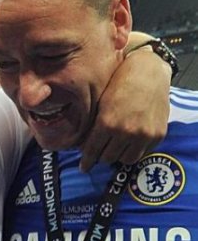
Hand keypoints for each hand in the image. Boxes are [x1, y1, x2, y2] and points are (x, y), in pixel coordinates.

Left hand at [80, 49, 170, 170]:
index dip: (86, 161)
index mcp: (107, 123)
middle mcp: (125, 132)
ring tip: (114, 148)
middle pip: (108, 158)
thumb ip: (94, 124)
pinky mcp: (157, 135)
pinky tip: (129, 142)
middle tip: (98, 151)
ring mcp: (143, 135)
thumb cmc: (119, 82)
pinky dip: (134, 150)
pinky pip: (143, 152)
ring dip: (118, 156)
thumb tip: (85, 144)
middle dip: (101, 156)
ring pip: (126, 160)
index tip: (83, 168)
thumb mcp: (100, 102)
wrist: (148, 72)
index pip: (93, 151)